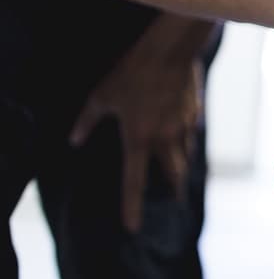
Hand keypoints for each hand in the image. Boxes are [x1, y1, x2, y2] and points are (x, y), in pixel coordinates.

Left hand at [70, 13, 212, 231]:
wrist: (171, 51)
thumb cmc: (132, 72)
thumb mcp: (101, 96)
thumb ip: (87, 121)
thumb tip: (73, 140)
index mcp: (139, 139)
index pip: (135, 182)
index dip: (132, 207)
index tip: (133, 227)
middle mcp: (165, 140)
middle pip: (173, 177)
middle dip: (174, 193)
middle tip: (175, 202)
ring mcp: (184, 129)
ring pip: (185, 157)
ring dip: (180, 166)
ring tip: (178, 171)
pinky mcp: (195, 115)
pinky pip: (190, 135)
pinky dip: (185, 140)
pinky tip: (180, 134)